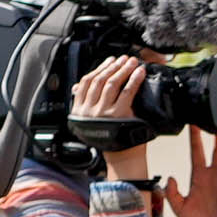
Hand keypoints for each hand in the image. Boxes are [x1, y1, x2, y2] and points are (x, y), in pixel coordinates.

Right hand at [74, 56, 159, 179]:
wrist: (123, 157)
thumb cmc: (111, 137)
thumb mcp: (90, 121)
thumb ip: (85, 104)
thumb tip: (76, 87)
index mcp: (80, 110)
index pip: (86, 82)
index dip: (99, 68)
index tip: (110, 61)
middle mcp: (89, 111)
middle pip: (100, 80)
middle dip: (113, 66)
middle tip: (124, 58)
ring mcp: (104, 113)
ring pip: (112, 83)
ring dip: (123, 70)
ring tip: (132, 62)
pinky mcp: (119, 114)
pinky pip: (127, 92)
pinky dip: (134, 79)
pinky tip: (140, 72)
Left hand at [162, 130, 216, 216]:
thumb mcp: (178, 207)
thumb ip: (172, 193)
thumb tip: (169, 178)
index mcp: (198, 177)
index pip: (196, 153)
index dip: (195, 139)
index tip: (192, 124)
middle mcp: (212, 176)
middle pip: (215, 151)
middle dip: (215, 136)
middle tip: (215, 119)